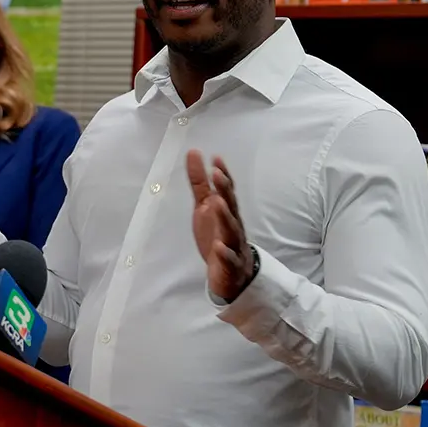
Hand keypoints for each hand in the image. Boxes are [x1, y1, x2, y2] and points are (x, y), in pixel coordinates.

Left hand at [186, 150, 253, 301]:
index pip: (227, 191)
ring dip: (225, 216)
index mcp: (226, 211)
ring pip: (232, 230)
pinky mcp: (231, 265)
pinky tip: (219, 247)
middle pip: (230, 206)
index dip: (222, 176)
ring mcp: (234, 245)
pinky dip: (225, 253)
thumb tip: (193, 153)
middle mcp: (233, 225)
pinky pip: (229, 259)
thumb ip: (200, 182)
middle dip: (225, 190)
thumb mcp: (205, 206)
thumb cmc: (218, 234)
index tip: (216, 160)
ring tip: (218, 203)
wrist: (231, 273)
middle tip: (217, 174)